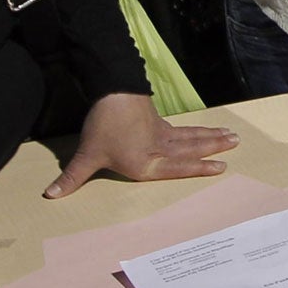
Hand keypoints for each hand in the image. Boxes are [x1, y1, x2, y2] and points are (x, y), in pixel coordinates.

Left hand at [45, 92, 238, 197]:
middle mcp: (159, 150)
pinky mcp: (158, 122)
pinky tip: (204, 130)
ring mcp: (160, 134)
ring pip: (191, 137)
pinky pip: (183, 129)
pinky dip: (196, 130)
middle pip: (191, 149)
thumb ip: (72, 177)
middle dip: (213, 148)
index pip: (177, 168)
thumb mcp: (88, 155)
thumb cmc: (103, 126)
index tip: (221, 167)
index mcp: (146, 163)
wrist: (112, 91)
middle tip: (236, 143)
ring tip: (231, 135)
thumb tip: (51, 195)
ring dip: (211, 137)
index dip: (199, 168)